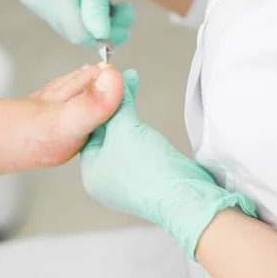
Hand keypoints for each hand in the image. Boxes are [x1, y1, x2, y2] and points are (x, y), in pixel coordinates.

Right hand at [19, 0, 134, 46]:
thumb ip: (97, 6)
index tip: (126, 33)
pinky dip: (78, 13)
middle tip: (127, 14)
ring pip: (66, 25)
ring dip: (91, 20)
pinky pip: (58, 16)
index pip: (77, 32)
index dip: (102, 38)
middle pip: (71, 31)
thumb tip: (99, 36)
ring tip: (113, 3)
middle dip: (101, 28)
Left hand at [80, 70, 257, 258]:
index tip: (109, 82)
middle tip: (123, 83)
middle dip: (115, 110)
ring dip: (129, 120)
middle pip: (106, 135)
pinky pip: (137, 151)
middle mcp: (104, 180)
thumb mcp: (127, 128)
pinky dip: (140, 134)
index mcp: (90, 173)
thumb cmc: (149, 170)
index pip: (89, 130)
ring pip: (123, 141)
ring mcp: (125, 183)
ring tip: (133, 93)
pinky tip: (145, 121)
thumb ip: (119, 103)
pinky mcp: (146, 181)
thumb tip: (115, 79)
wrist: (187, 198)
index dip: (100, 104)